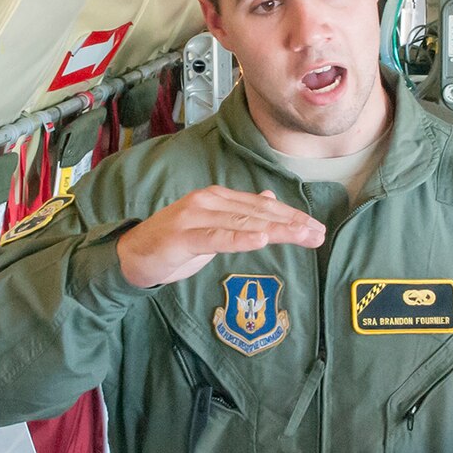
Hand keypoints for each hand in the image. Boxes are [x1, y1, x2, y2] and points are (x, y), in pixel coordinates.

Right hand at [116, 187, 323, 288]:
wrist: (133, 254)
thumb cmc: (175, 243)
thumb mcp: (212, 227)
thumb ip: (240, 214)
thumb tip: (270, 199)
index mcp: (218, 198)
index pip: (262, 207)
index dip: (291, 217)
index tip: (316, 228)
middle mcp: (208, 202)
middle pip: (258, 213)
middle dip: (291, 224)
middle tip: (319, 234)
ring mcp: (194, 217)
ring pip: (243, 223)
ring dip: (276, 230)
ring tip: (302, 236)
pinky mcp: (183, 237)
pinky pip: (216, 237)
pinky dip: (240, 238)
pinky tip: (262, 239)